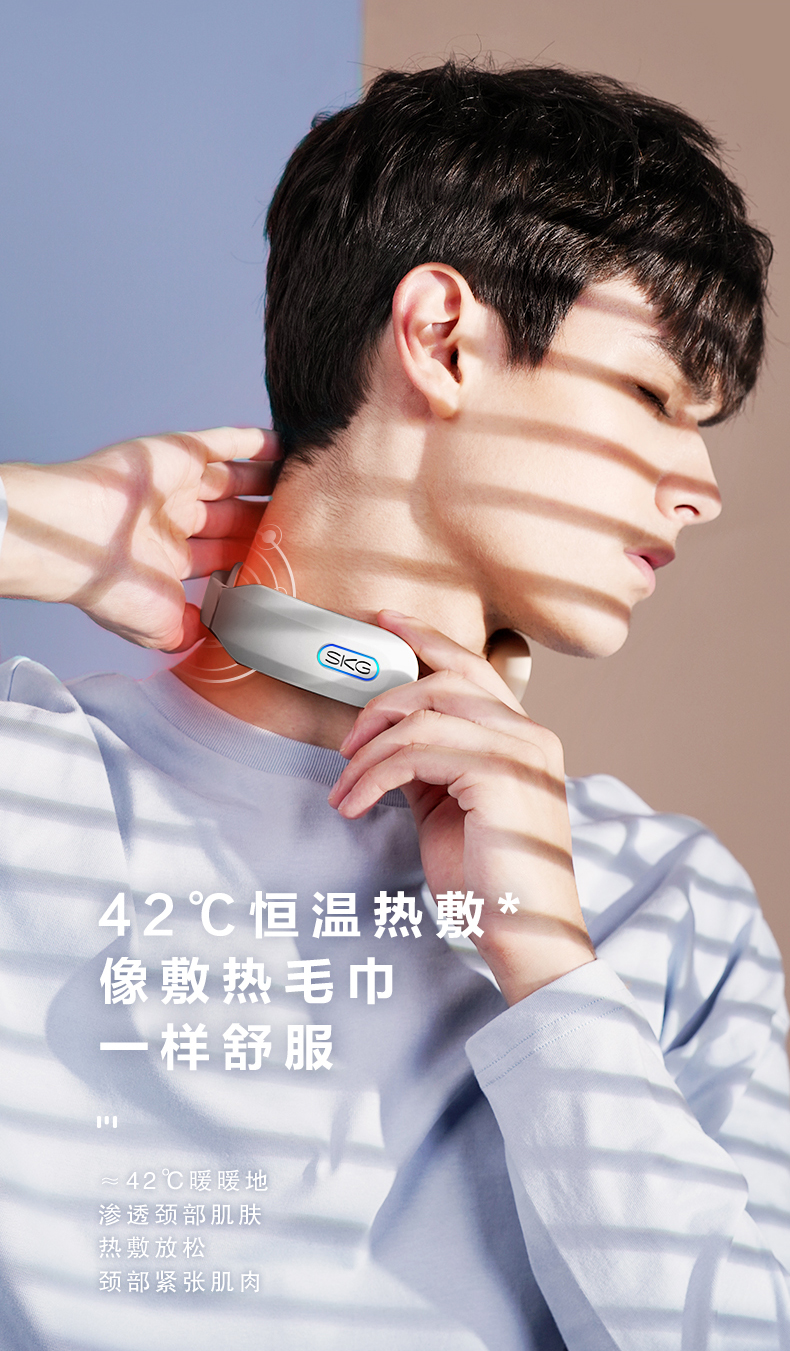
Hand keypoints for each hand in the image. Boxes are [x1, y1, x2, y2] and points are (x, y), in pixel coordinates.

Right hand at [0, 427, 279, 650]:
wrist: (77, 540)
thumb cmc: (111, 587)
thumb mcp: (162, 628)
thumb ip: (197, 632)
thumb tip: (223, 641)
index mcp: (168, 559)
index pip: (224, 556)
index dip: (255, 557)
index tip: (292, 561)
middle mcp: (173, 520)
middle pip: (234, 517)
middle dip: (267, 519)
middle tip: (310, 520)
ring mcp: (175, 484)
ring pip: (233, 479)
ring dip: (266, 479)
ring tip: (305, 481)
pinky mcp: (175, 452)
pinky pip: (221, 442)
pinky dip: (252, 441)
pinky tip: (283, 443)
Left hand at [328, 613, 595, 1003]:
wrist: (524, 933)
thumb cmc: (488, 879)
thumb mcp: (449, 805)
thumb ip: (430, 761)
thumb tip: (384, 734)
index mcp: (524, 736)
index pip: (473, 670)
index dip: (429, 640)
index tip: (386, 623)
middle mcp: (530, 735)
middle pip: (445, 681)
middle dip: (383, 701)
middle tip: (347, 743)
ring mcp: (520, 752)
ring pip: (424, 716)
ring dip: (369, 752)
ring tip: (346, 788)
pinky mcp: (500, 775)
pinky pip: (416, 753)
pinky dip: (373, 776)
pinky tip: (356, 803)